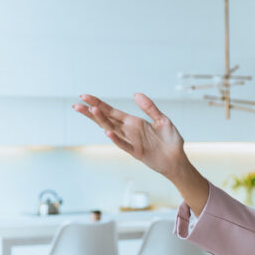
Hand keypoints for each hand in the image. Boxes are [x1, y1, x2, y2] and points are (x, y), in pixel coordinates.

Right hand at [73, 93, 187, 178]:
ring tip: (91, 111)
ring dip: (101, 121)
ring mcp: (132, 142)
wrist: (178, 159)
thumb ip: (150, 108)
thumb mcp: (162, 120)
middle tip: (77, 104)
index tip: (84, 97)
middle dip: (92, 112)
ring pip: (112, 130)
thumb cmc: (170, 141)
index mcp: (133, 122)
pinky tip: (108, 132)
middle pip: (106, 120)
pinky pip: (125, 145)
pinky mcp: (137, 153)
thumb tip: (136, 94)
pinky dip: (116, 139)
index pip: (112, 111)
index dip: (98, 104)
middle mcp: (129, 131)